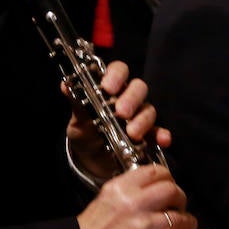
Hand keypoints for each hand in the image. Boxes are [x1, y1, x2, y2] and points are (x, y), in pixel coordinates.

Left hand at [66, 59, 165, 178]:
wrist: (91, 158)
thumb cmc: (86, 130)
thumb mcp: (78, 118)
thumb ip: (77, 102)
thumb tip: (66, 85)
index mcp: (111, 87)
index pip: (119, 71)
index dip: (116, 76)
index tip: (107, 87)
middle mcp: (128, 98)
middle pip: (138, 88)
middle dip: (131, 99)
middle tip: (121, 112)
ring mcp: (139, 116)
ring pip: (148, 109)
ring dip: (143, 120)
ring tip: (132, 134)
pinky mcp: (148, 135)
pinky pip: (159, 132)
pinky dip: (162, 135)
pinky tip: (163, 140)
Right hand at [78, 164, 219, 228]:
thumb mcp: (105, 200)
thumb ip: (129, 190)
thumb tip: (155, 187)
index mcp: (121, 188)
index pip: (155, 172)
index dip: (168, 178)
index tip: (169, 186)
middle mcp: (134, 204)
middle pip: (173, 190)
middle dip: (181, 198)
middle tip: (178, 206)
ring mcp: (144, 228)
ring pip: (181, 218)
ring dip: (188, 222)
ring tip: (186, 226)